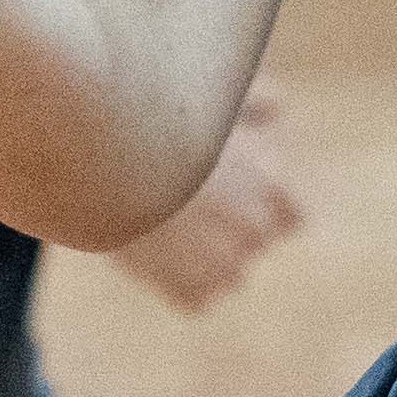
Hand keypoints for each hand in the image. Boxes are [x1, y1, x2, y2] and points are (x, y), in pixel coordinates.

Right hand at [113, 89, 302, 310]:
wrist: (103, 165)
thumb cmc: (155, 123)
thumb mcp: (212, 100)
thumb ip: (255, 102)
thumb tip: (277, 108)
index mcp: (271, 185)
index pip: (293, 217)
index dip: (265, 208)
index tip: (234, 199)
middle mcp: (257, 229)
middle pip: (255, 243)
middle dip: (229, 231)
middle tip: (187, 210)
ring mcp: (226, 265)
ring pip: (227, 275)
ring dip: (203, 261)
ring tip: (164, 230)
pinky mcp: (193, 292)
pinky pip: (195, 297)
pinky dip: (176, 283)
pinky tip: (150, 253)